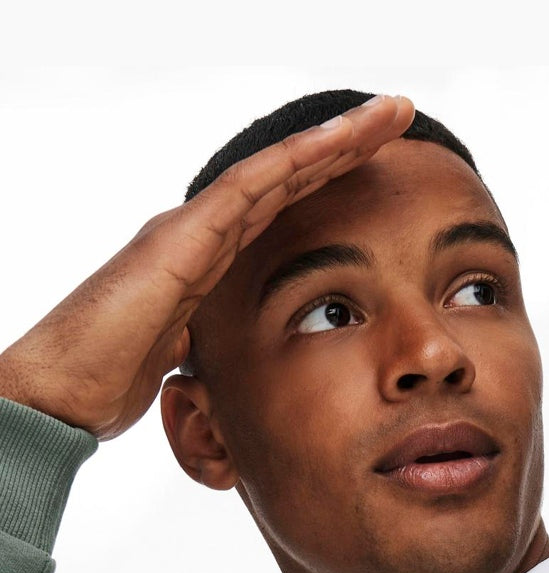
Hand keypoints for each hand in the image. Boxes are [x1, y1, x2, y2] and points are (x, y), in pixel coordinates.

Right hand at [0, 95, 413, 440]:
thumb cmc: (107, 384)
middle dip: (344, 149)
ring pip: (275, 171)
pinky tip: (338, 140)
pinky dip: (294, 161)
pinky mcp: (181, 239)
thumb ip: (210, 343)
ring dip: (334, 142)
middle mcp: (200, 235)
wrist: (59, 390)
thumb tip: (231, 359)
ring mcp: (189, 230)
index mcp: (205, 264)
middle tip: (397, 120)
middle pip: (285, 180)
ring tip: (387, 115)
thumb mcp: (184, 360)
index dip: (328, 185)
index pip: (280, 212)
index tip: (377, 168)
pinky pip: (248, 188)